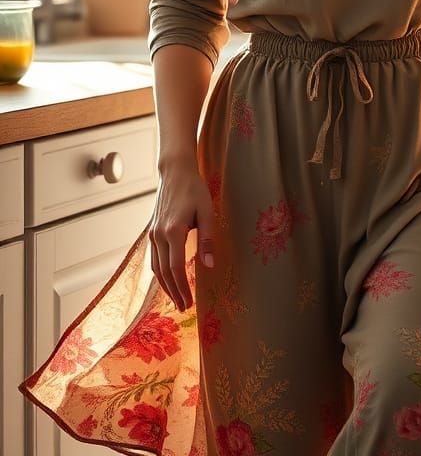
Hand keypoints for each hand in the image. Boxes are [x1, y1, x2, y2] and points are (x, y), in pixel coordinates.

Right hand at [148, 160, 214, 310]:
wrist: (175, 173)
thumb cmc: (194, 190)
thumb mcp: (207, 212)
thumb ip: (207, 239)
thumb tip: (210, 265)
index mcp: (173, 231)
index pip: (176, 268)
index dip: (182, 288)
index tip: (190, 303)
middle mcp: (158, 236)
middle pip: (164, 272)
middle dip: (174, 292)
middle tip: (184, 308)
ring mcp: (152, 234)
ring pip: (156, 268)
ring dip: (165, 286)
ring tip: (176, 299)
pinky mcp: (151, 232)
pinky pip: (153, 258)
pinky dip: (160, 273)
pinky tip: (167, 280)